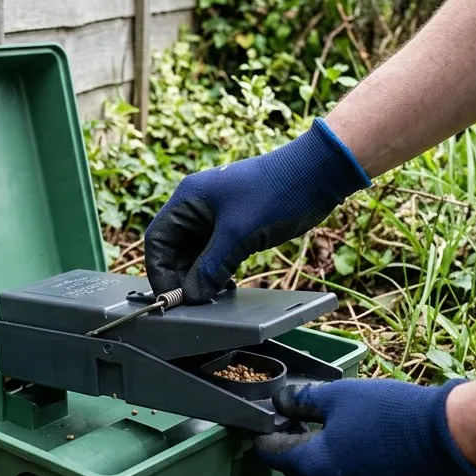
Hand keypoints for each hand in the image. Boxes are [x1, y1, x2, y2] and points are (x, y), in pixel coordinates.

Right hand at [144, 119, 368, 303]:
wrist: (318, 173)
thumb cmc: (275, 192)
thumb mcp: (239, 234)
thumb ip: (211, 267)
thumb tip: (191, 296)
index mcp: (188, 199)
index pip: (157, 239)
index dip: (159, 270)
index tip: (169, 297)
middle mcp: (196, 206)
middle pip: (174, 248)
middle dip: (180, 276)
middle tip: (191, 302)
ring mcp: (216, 215)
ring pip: (195, 252)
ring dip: (199, 275)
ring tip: (209, 297)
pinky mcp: (234, 224)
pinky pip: (215, 252)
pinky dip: (216, 269)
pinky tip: (224, 285)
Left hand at [253, 379, 475, 475]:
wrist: (449, 438)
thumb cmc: (390, 413)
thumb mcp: (340, 396)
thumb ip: (303, 401)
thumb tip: (279, 402)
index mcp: (314, 467)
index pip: (273, 455)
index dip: (265, 436)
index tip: (264, 423)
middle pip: (299, 471)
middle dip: (292, 448)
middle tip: (293, 423)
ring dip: (320, 461)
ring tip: (326, 433)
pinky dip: (346, 470)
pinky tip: (357, 449)